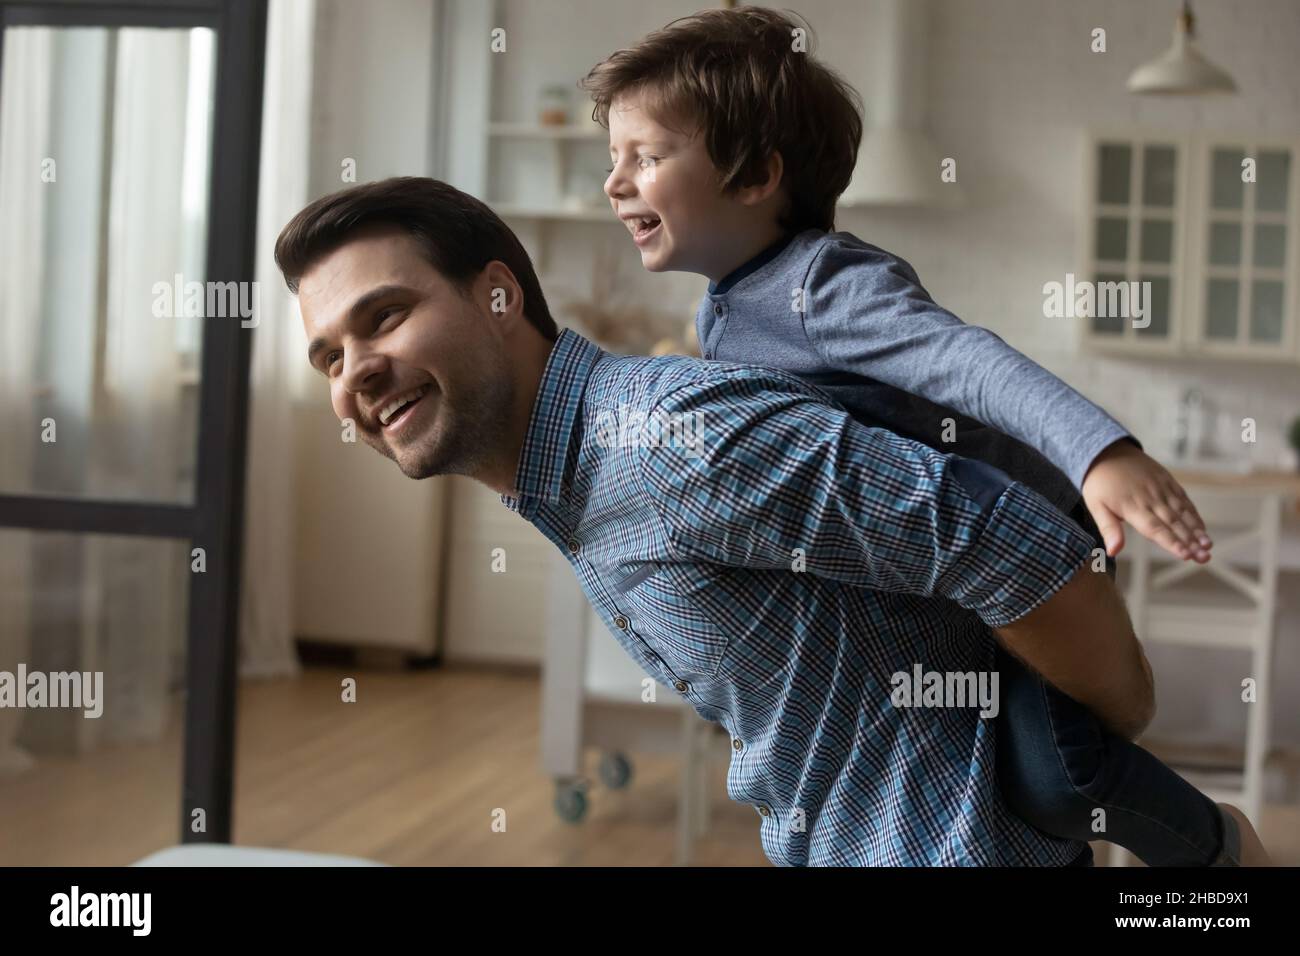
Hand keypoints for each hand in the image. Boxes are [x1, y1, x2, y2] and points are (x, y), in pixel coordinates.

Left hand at [1081, 439, 1212, 562]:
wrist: (1107, 451)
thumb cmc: (1100, 483)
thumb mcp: (1096, 506)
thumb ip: (1108, 529)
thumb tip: (1112, 552)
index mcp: (1133, 507)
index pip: (1155, 529)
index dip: (1171, 542)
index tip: (1186, 555)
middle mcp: (1151, 499)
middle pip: (1174, 523)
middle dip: (1190, 542)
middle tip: (1205, 558)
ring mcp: (1162, 489)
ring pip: (1183, 512)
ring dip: (1197, 530)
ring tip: (1208, 546)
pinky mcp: (1168, 481)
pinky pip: (1184, 500)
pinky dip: (1194, 515)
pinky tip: (1202, 529)